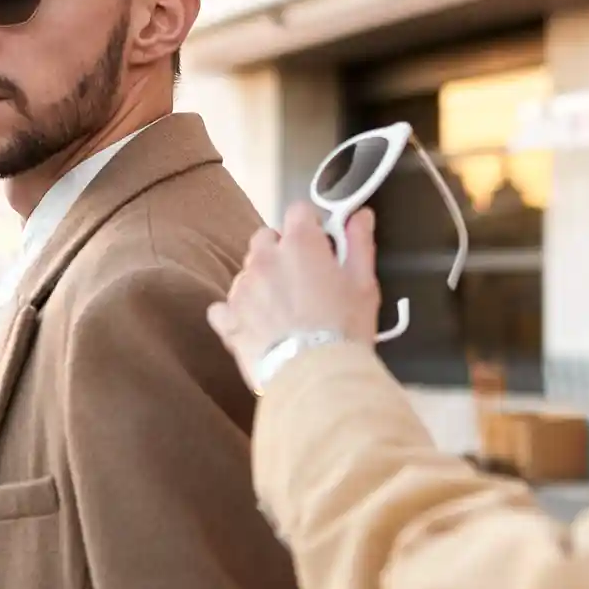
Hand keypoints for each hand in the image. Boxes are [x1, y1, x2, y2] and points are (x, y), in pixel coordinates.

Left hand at [208, 205, 380, 390]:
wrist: (314, 378)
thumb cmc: (342, 332)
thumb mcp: (363, 284)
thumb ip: (359, 243)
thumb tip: (359, 216)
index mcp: (300, 243)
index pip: (299, 211)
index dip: (311, 225)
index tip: (320, 243)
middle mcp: (265, 258)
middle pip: (266, 238)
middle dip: (281, 251)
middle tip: (302, 279)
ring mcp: (242, 288)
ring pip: (247, 272)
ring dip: (262, 282)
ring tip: (284, 311)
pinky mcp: (228, 319)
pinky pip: (224, 307)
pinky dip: (237, 314)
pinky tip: (256, 327)